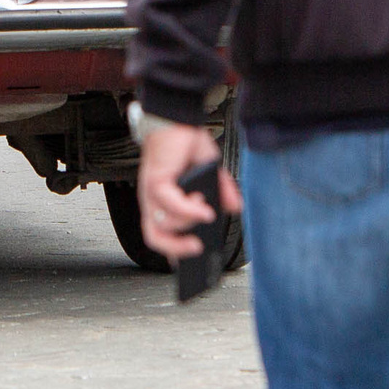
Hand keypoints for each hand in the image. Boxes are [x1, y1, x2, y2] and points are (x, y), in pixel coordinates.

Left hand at [136, 124, 240, 258]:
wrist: (177, 119)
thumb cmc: (187, 145)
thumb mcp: (211, 172)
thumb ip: (222, 191)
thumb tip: (237, 208)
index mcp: (164, 203)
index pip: (162, 234)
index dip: (174, 252)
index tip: (192, 268)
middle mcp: (154, 201)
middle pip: (155, 237)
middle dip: (177, 249)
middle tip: (198, 250)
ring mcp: (152, 192)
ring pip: (166, 222)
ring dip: (188, 220)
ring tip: (206, 209)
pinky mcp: (155, 180)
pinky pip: (170, 204)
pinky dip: (189, 210)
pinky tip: (205, 208)